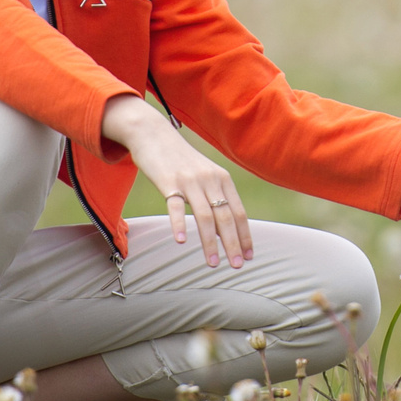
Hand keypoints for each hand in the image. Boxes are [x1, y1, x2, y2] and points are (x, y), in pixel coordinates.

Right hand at [102, 94, 251, 267]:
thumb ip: (215, 196)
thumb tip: (224, 228)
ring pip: (205, 216)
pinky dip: (180, 224)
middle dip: (233, 244)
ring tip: (213, 264)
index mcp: (222, 179)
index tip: (248, 257)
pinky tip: (182, 241)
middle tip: (236, 266)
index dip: (245, 236)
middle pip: (226, 217)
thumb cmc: (179, 160)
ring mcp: (190, 181)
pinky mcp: (169, 182)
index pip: (239, 212)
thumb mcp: (204, 174)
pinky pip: (176, 206)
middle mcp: (210, 180)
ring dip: (210, 242)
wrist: (153, 134)